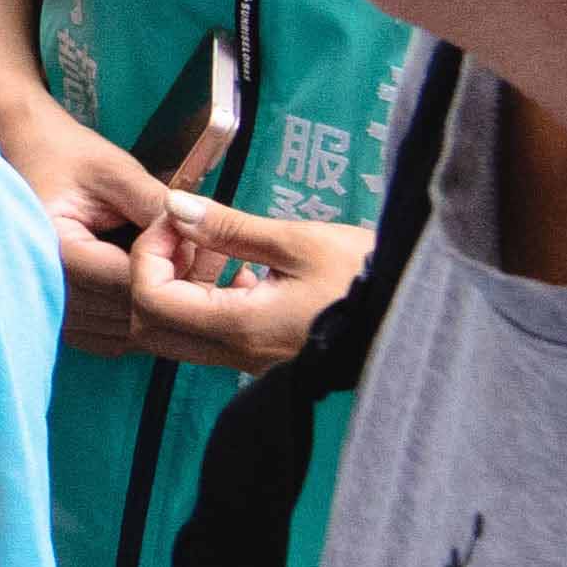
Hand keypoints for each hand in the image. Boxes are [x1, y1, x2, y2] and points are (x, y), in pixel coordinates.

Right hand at [0, 101, 180, 361]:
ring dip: (162, 309)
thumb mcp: (115, 171)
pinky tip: (158, 293)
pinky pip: (111, 339)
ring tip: (186, 271)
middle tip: (209, 259)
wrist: (27, 154)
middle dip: (175, 288)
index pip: (130, 281)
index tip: (203, 243)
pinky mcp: (61, 317)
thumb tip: (203, 240)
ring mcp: (52, 309)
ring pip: (126, 331)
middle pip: (130, 312)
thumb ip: (155, 206)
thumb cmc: (67, 156)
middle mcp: (48, 289)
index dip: (176, 267)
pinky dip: (140, 322)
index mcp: (57, 250)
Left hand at [121, 195, 368, 376]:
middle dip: (151, 272)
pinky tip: (239, 267)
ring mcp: (249, 360)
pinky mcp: (263, 355)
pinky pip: (208, 335)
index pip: (150, 300)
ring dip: (176, 286)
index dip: (148, 253)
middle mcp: (236, 353)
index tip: (176, 219)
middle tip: (184, 232)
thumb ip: (230, 228)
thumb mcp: (300, 242)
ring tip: (211, 245)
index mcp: (240, 327)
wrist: (418, 318)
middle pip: (150, 324)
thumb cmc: (367, 277)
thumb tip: (175, 206)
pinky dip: (203, 299)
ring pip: (175, 333)